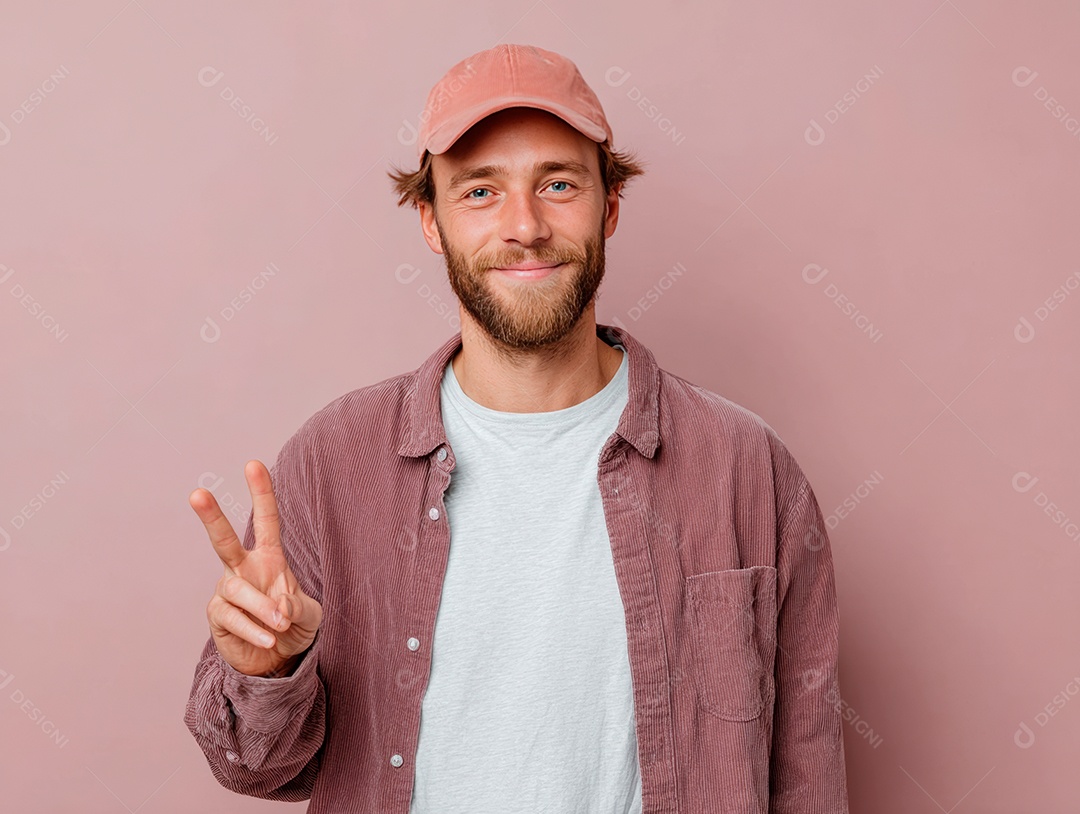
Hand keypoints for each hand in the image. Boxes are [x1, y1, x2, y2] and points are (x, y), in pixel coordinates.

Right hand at [189, 460, 322, 676]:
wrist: (276, 659)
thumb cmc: (293, 626)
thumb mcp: (309, 614)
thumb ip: (298, 606)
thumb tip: (278, 604)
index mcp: (270, 558)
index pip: (266, 521)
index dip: (262, 493)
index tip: (254, 465)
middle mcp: (244, 569)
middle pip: (224, 539)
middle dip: (211, 517)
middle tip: (197, 493)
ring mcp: (228, 591)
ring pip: (235, 589)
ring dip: (260, 607)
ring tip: (280, 625)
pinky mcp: (218, 616)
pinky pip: (231, 617)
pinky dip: (252, 628)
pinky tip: (268, 639)